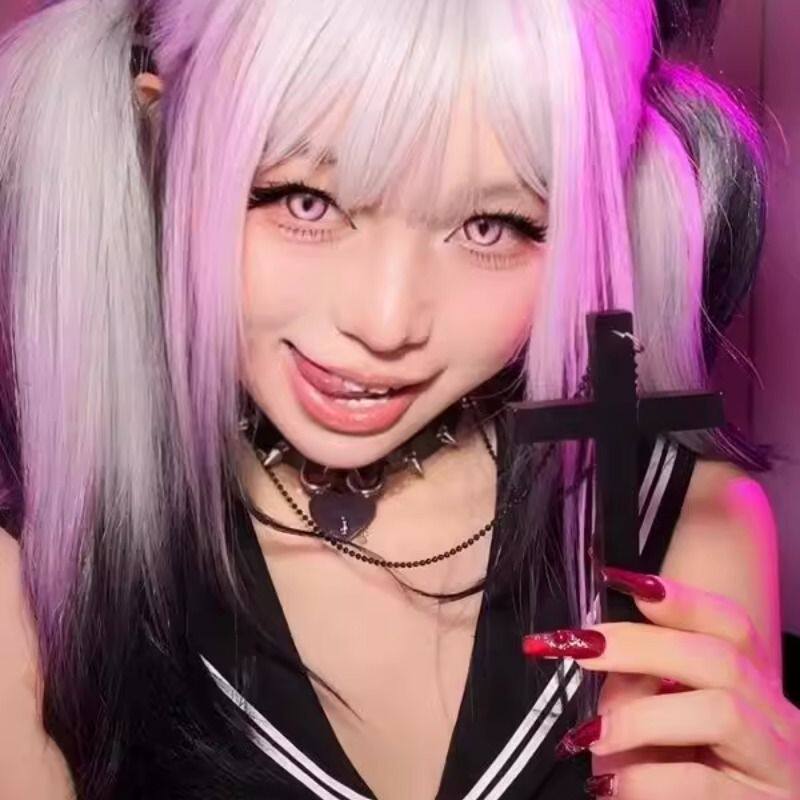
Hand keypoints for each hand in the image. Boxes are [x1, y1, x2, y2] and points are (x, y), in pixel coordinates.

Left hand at [522, 567, 799, 798]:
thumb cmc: (669, 779)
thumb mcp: (652, 721)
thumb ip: (636, 685)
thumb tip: (599, 652)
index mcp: (750, 687)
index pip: (731, 625)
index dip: (679, 598)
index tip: (619, 580)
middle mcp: (775, 720)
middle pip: (720, 657)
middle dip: (640, 644)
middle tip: (580, 647)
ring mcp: (776, 767)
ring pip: (720, 711)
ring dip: (640, 718)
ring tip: (592, 737)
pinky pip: (700, 782)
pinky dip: (643, 780)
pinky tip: (611, 786)